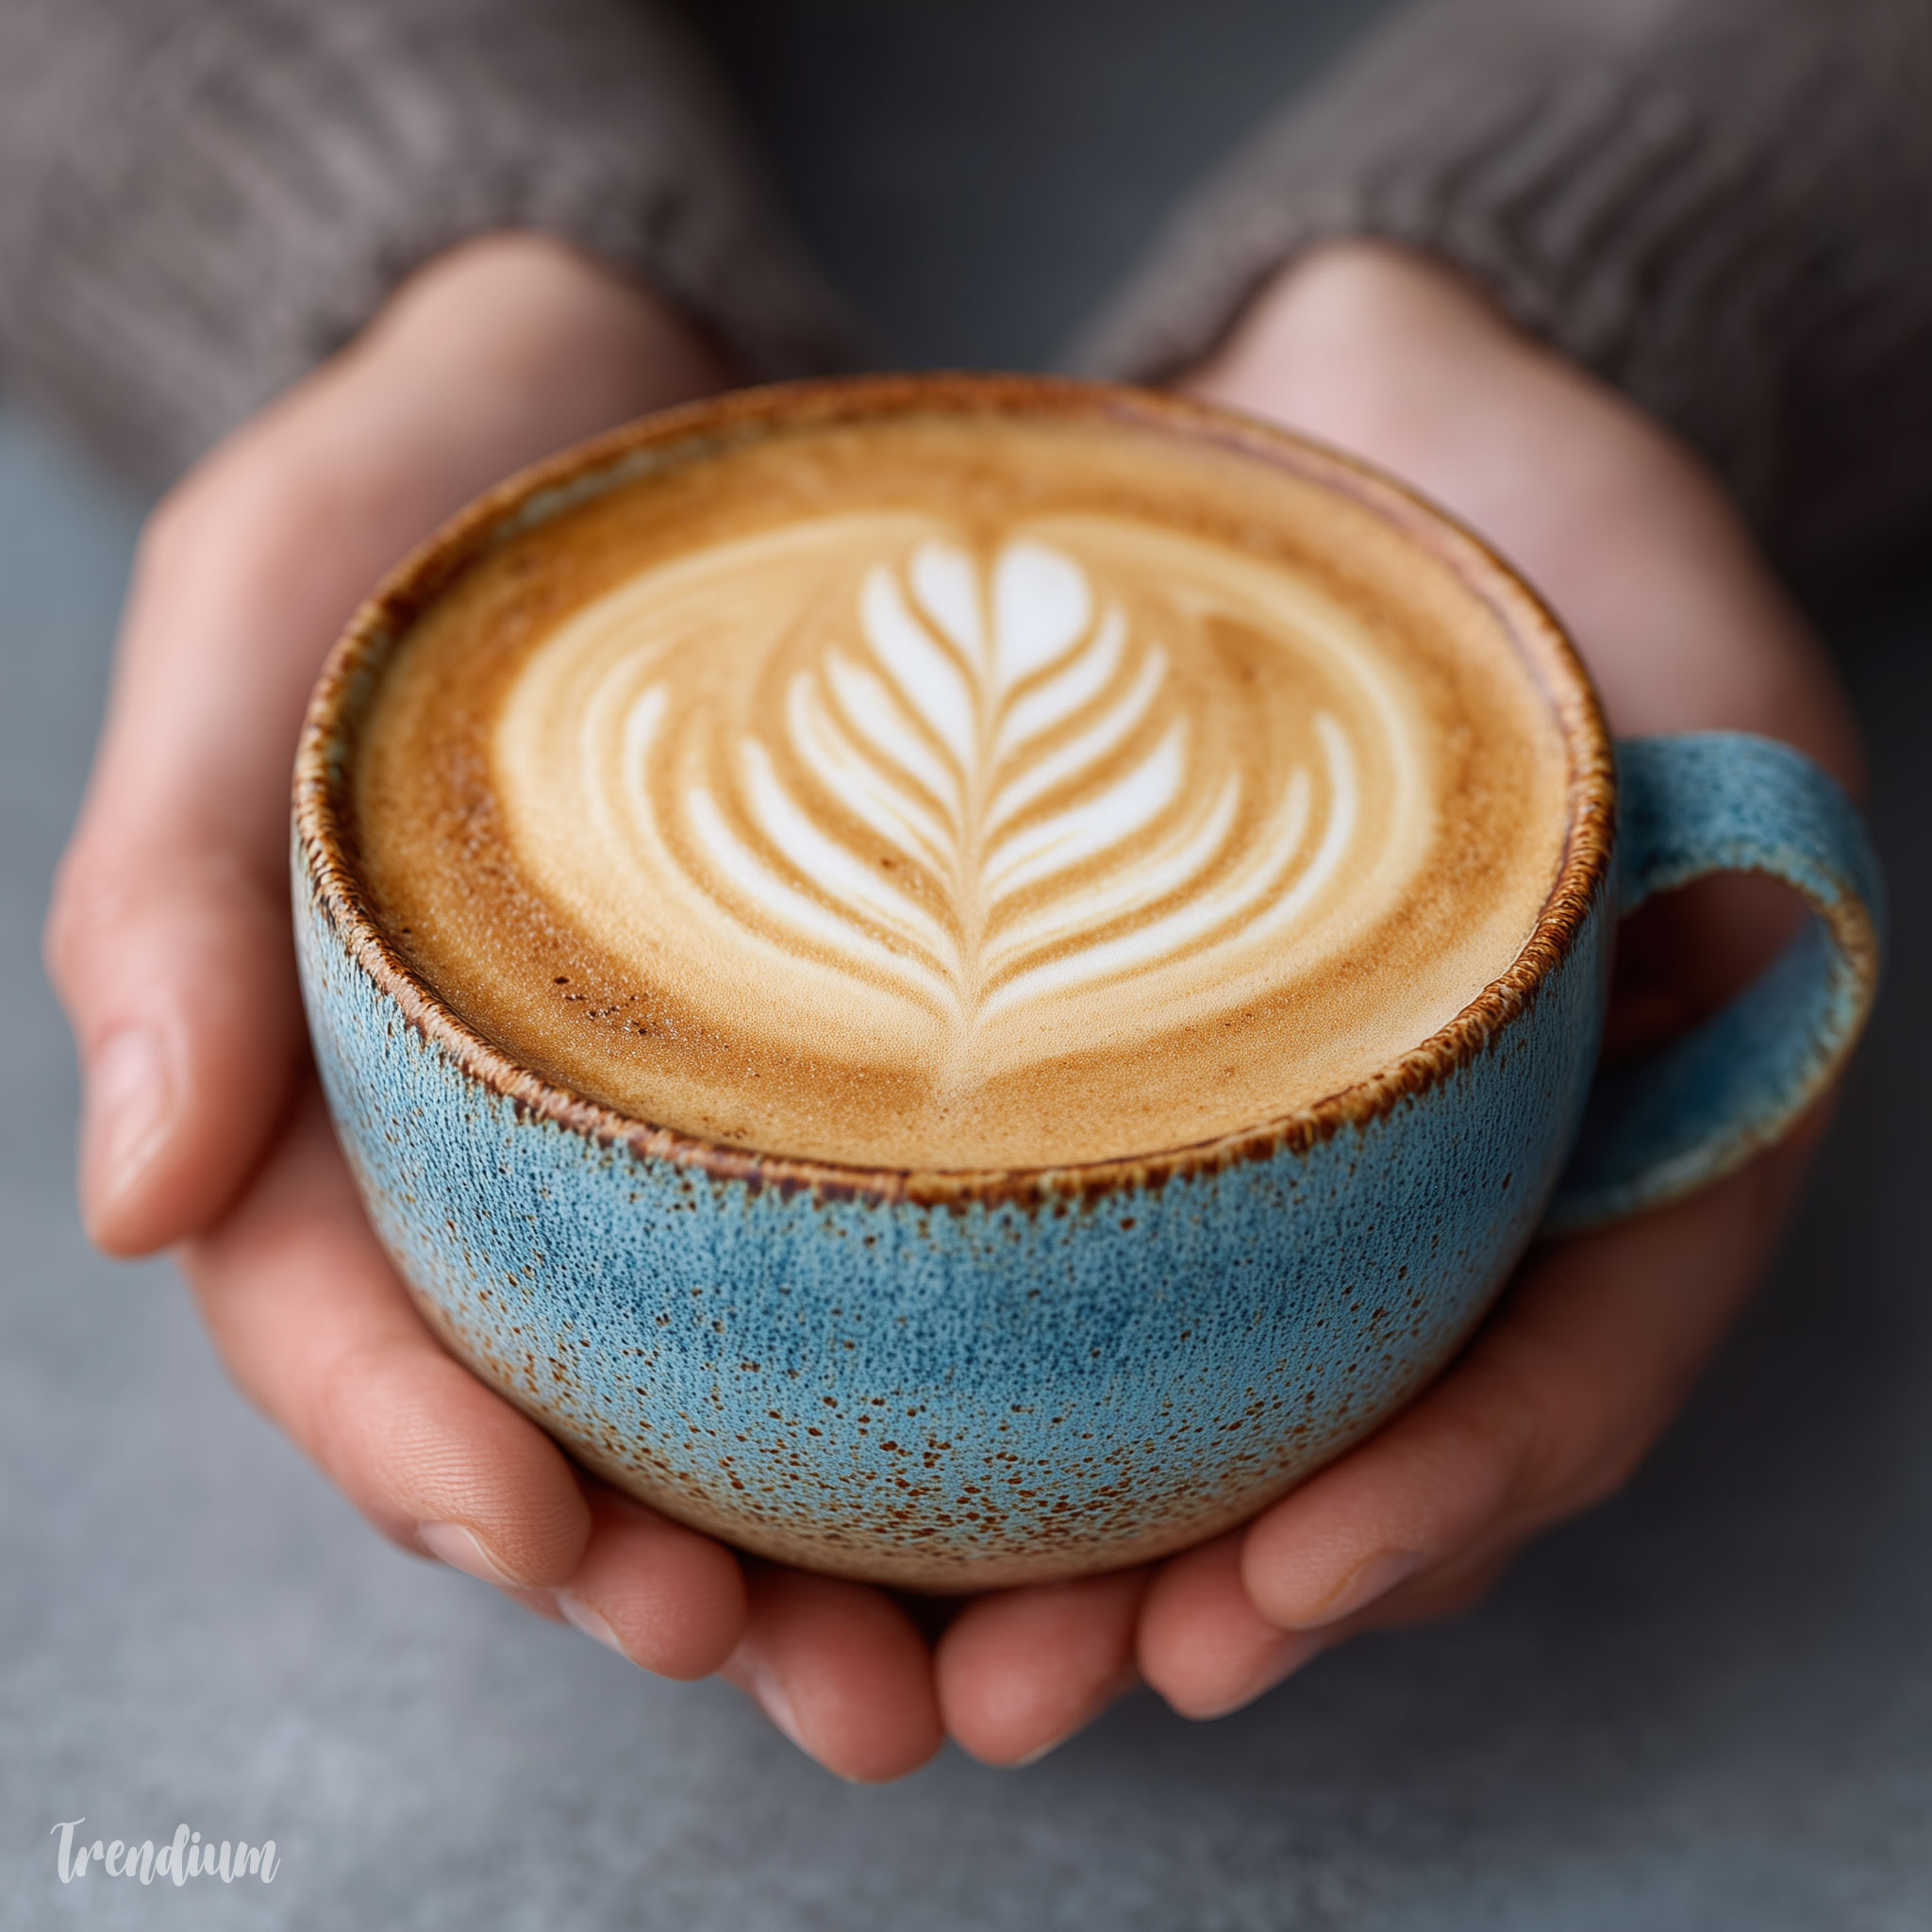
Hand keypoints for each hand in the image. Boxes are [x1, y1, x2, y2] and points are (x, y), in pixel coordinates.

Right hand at [45, 237, 935, 1777]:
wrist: (630, 391)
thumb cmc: (420, 497)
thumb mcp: (249, 621)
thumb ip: (167, 888)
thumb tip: (136, 1205)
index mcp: (356, 1091)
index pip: (358, 1327)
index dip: (432, 1463)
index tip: (550, 1546)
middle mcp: (539, 1145)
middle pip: (583, 1423)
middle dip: (683, 1581)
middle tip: (828, 1686)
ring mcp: (707, 1120)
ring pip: (765, 1396)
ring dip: (863, 1562)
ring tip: (997, 1670)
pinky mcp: (865, 1065)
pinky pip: (925, 1250)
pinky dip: (1001, 1389)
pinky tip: (1114, 1474)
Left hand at [920, 243, 1867, 1753]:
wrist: (1357, 434)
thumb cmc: (1541, 538)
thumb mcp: (1683, 661)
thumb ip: (1721, 810)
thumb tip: (1713, 971)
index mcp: (1603, 1129)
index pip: (1551, 1365)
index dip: (1431, 1501)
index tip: (1271, 1589)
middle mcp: (1426, 1179)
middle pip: (1328, 1453)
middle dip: (1178, 1596)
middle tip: (1016, 1698)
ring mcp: (1259, 1144)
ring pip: (1163, 1405)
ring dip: (1025, 1552)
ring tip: (879, 1660)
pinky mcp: (1096, 1077)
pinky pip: (1018, 1257)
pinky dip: (935, 1370)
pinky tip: (800, 1460)